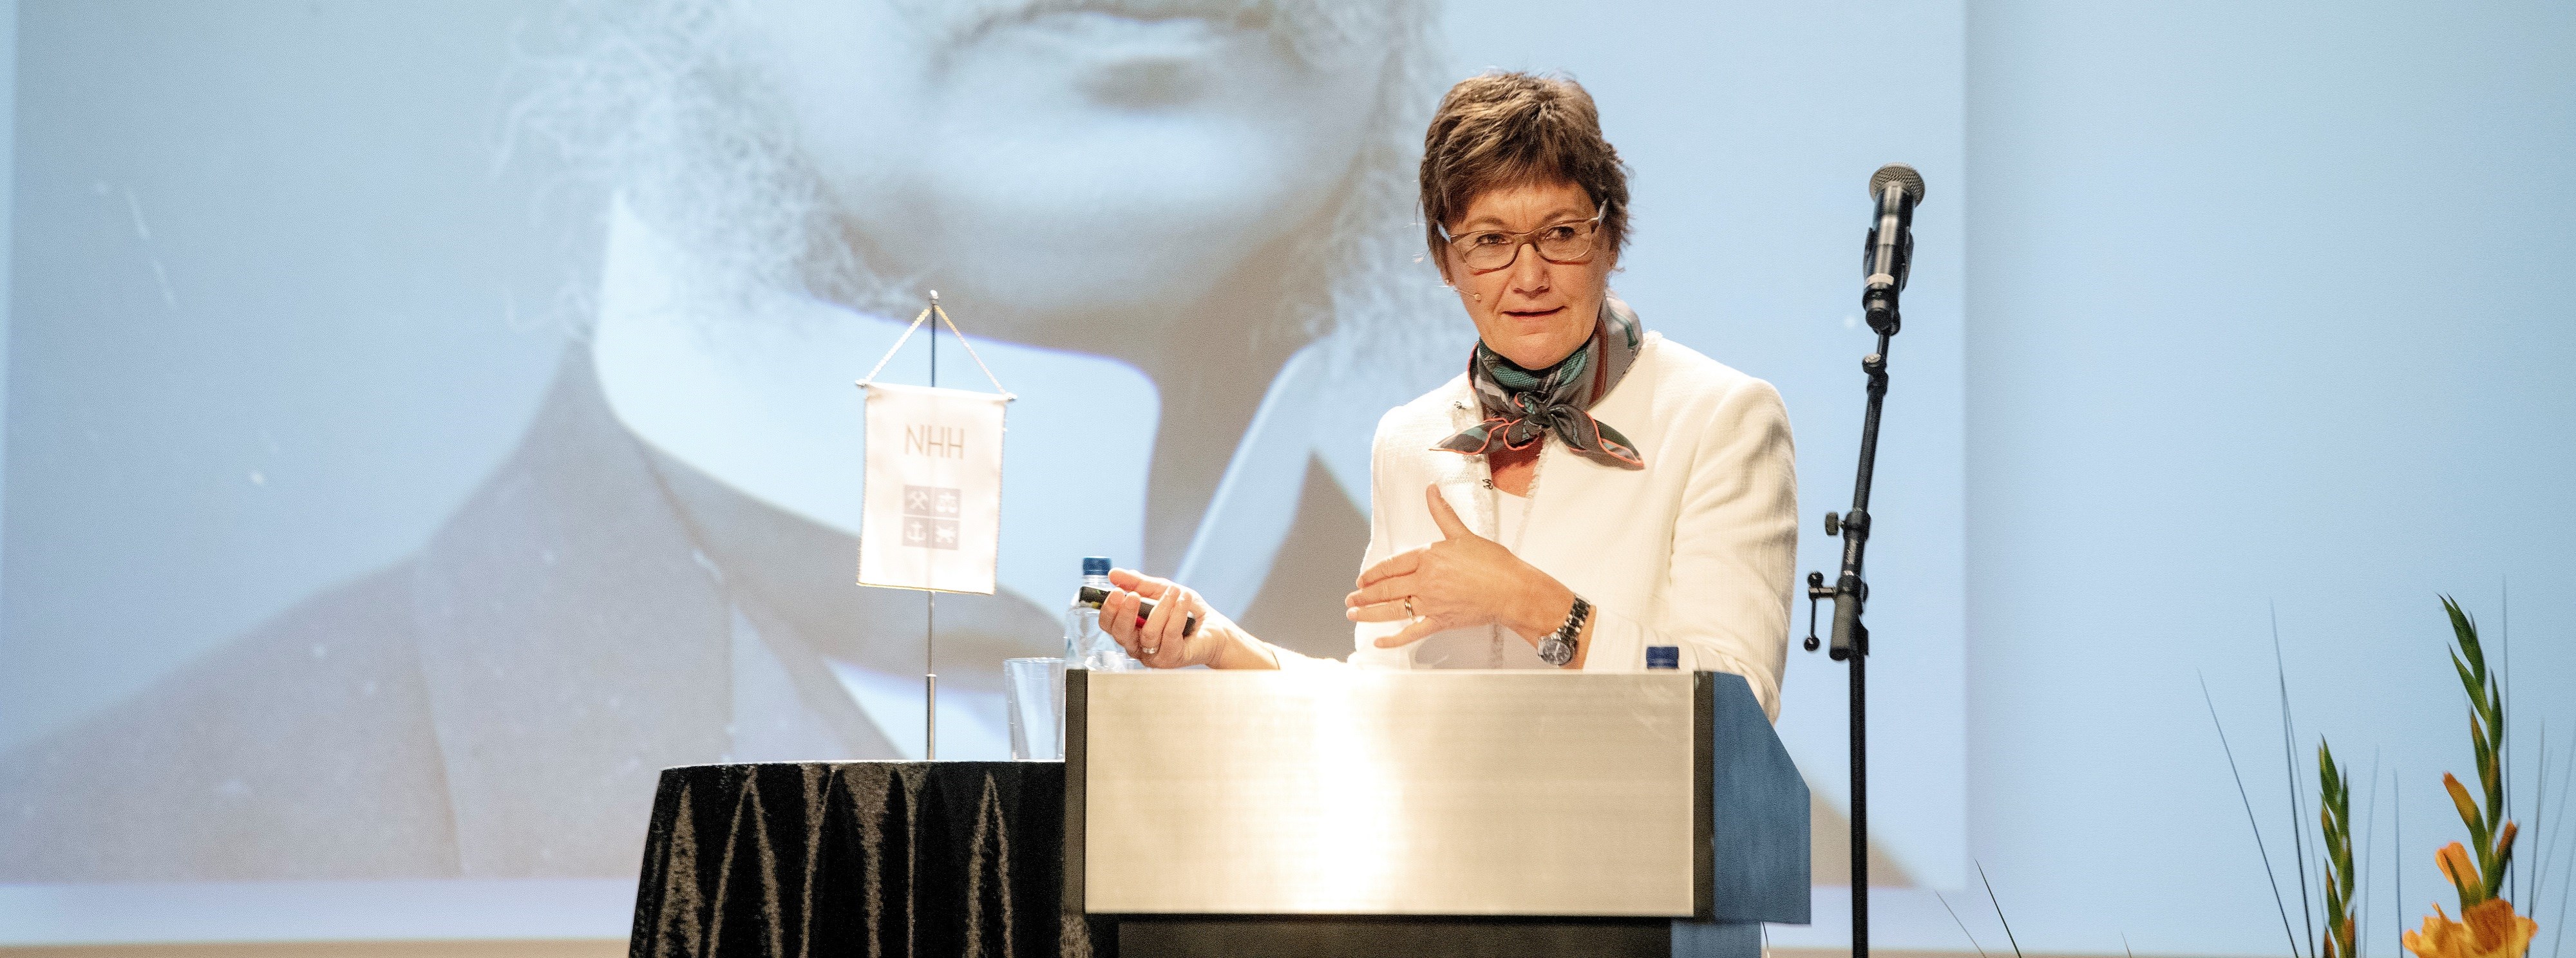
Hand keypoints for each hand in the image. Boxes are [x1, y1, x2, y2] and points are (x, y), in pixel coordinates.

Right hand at [1096, 568, 1223, 668]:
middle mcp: (1138, 646)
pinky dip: (1177, 613)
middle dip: (1125, 613)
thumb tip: (1114, 574)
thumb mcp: (1160, 590)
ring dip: (1161, 607)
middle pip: (1121, 634)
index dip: (1109, 610)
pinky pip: (1170, 634)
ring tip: (1174, 591)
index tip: (1116, 592)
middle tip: (1132, 595)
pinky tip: (1184, 600)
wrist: (1213, 627)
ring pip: (1148, 633)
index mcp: (1131, 630)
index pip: (1109, 624)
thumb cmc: (1186, 611)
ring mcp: (1154, 655)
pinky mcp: (1172, 658)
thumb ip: (1137, 583)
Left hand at [1345, 484, 1575, 648]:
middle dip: (1365, 594)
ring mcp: (1431, 604)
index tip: (1363, 578)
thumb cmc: (1493, 563)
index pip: (1392, 565)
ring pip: (1393, 610)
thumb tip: (1431, 491)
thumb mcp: (1463, 534)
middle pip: (1387, 589)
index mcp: (1428, 558)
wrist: (1512, 590)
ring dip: (1369, 613)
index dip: (1375, 572)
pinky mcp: (1440, 621)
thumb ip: (1442, 513)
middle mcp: (1425, 581)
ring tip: (1354, 615)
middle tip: (1351, 599)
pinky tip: (1379, 641)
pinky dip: (1394, 639)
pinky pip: (1412, 632)